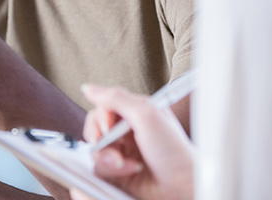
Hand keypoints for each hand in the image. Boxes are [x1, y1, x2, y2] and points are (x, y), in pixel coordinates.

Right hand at [76, 84, 194, 199]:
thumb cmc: (173, 149)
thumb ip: (116, 99)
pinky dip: (112, 171)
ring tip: (125, 163)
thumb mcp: (146, 116)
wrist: (183, 185)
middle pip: (95, 127)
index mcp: (135, 110)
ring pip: (95, 149)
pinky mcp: (118, 171)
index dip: (101, 117)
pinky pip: (99, 168)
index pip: (104, 105)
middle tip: (107, 146)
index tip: (108, 129)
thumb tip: (88, 88)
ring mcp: (122, 150)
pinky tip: (129, 171)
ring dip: (107, 158)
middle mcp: (127, 129)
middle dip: (98, 138)